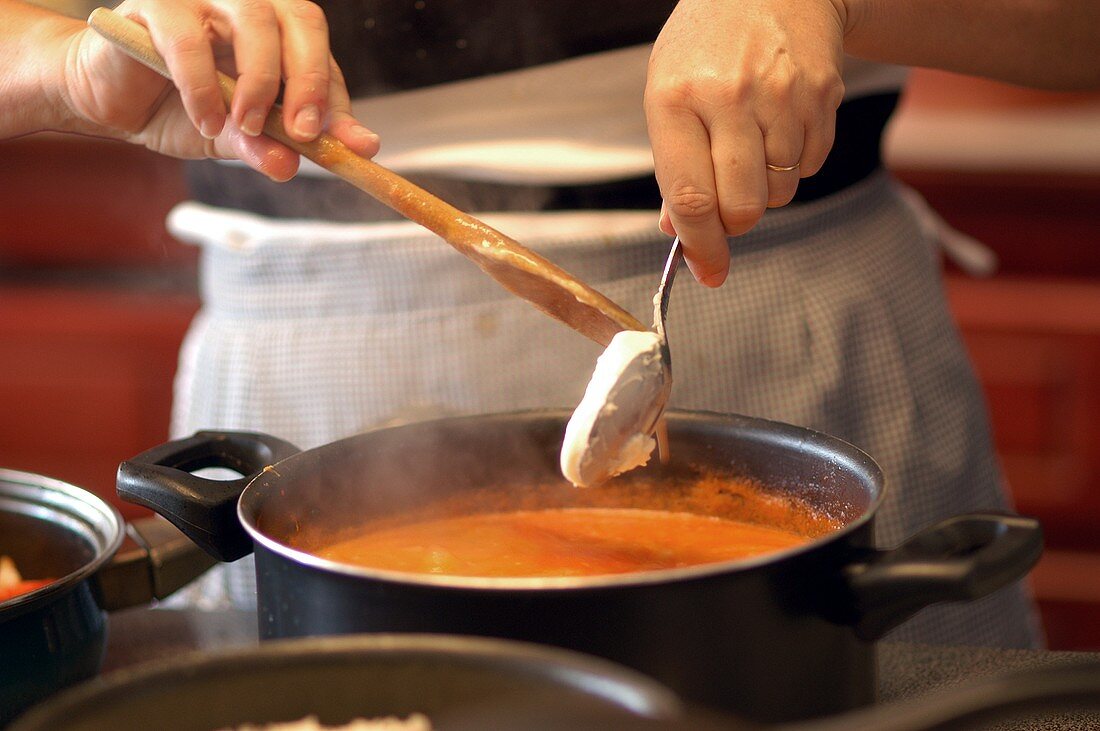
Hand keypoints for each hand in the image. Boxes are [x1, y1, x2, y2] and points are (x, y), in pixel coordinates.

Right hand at [57, 0, 377, 178]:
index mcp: (277, 30)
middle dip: (309, 80)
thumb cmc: (182, 109)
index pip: (321, 53)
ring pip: (252, 19)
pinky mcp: (156, 5)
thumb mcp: (234, 136)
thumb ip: (266, 144)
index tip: (350, 144)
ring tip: (247, 126)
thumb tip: (293, 165)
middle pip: (299, 19)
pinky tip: (205, 121)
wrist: (114, 101)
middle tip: (304, 133)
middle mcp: (247, 4)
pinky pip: (188, 40)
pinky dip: (203, 87)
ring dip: (259, 83)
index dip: (335, 97)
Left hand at [645, 0, 845, 285]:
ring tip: (751, 147)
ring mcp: (781, 95)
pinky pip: (810, 167)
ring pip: (780, 193)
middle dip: (735, 222)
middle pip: (742, 207)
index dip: (701, 245)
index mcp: (675, 99)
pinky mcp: (822, 95)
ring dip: (765, 190)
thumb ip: (672, 167)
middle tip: (727, 204)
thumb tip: (679, 232)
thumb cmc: (706, 48)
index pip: (690, 196)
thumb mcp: (667, 94)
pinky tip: (778, 127)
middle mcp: (729, 97)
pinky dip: (793, 165)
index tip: (709, 272)